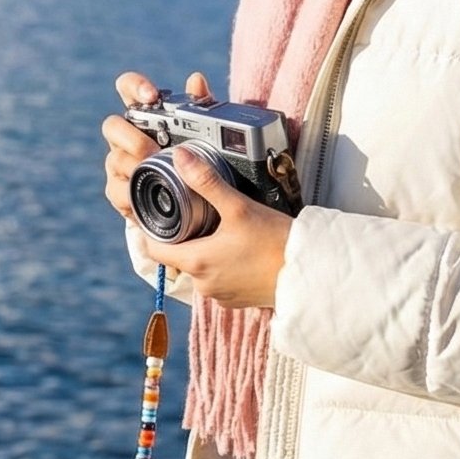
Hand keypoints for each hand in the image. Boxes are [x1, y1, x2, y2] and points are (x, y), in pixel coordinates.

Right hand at [102, 68, 211, 219]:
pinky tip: (147, 193)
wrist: (191, 205)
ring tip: (156, 174)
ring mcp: (119, 163)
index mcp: (145, 116)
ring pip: (114, 158)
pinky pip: (116, 190)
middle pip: (111, 125)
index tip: (151, 95)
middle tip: (154, 150)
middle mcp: (126, 136)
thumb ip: (200, 106)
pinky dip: (131, 193)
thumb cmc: (194, 160)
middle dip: (132, 137)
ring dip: (134, 166)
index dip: (134, 86)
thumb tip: (196, 79)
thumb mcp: (204, 134)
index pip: (128, 89)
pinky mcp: (118, 191)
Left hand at [159, 149, 292, 312]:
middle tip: (195, 213)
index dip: (151, 229)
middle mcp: (203, 284)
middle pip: (178, 256)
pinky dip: (222, 266)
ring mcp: (220, 295)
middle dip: (184, 236)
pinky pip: (219, 280)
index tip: (160, 212)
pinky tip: (238, 250)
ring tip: (220, 230)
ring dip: (204, 252)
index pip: (153, 248)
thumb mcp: (238, 206)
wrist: (308, 273)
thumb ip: (206, 182)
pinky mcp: (236, 300)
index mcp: (196, 262)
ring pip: (199, 269)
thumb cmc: (275, 242)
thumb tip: (180, 158)